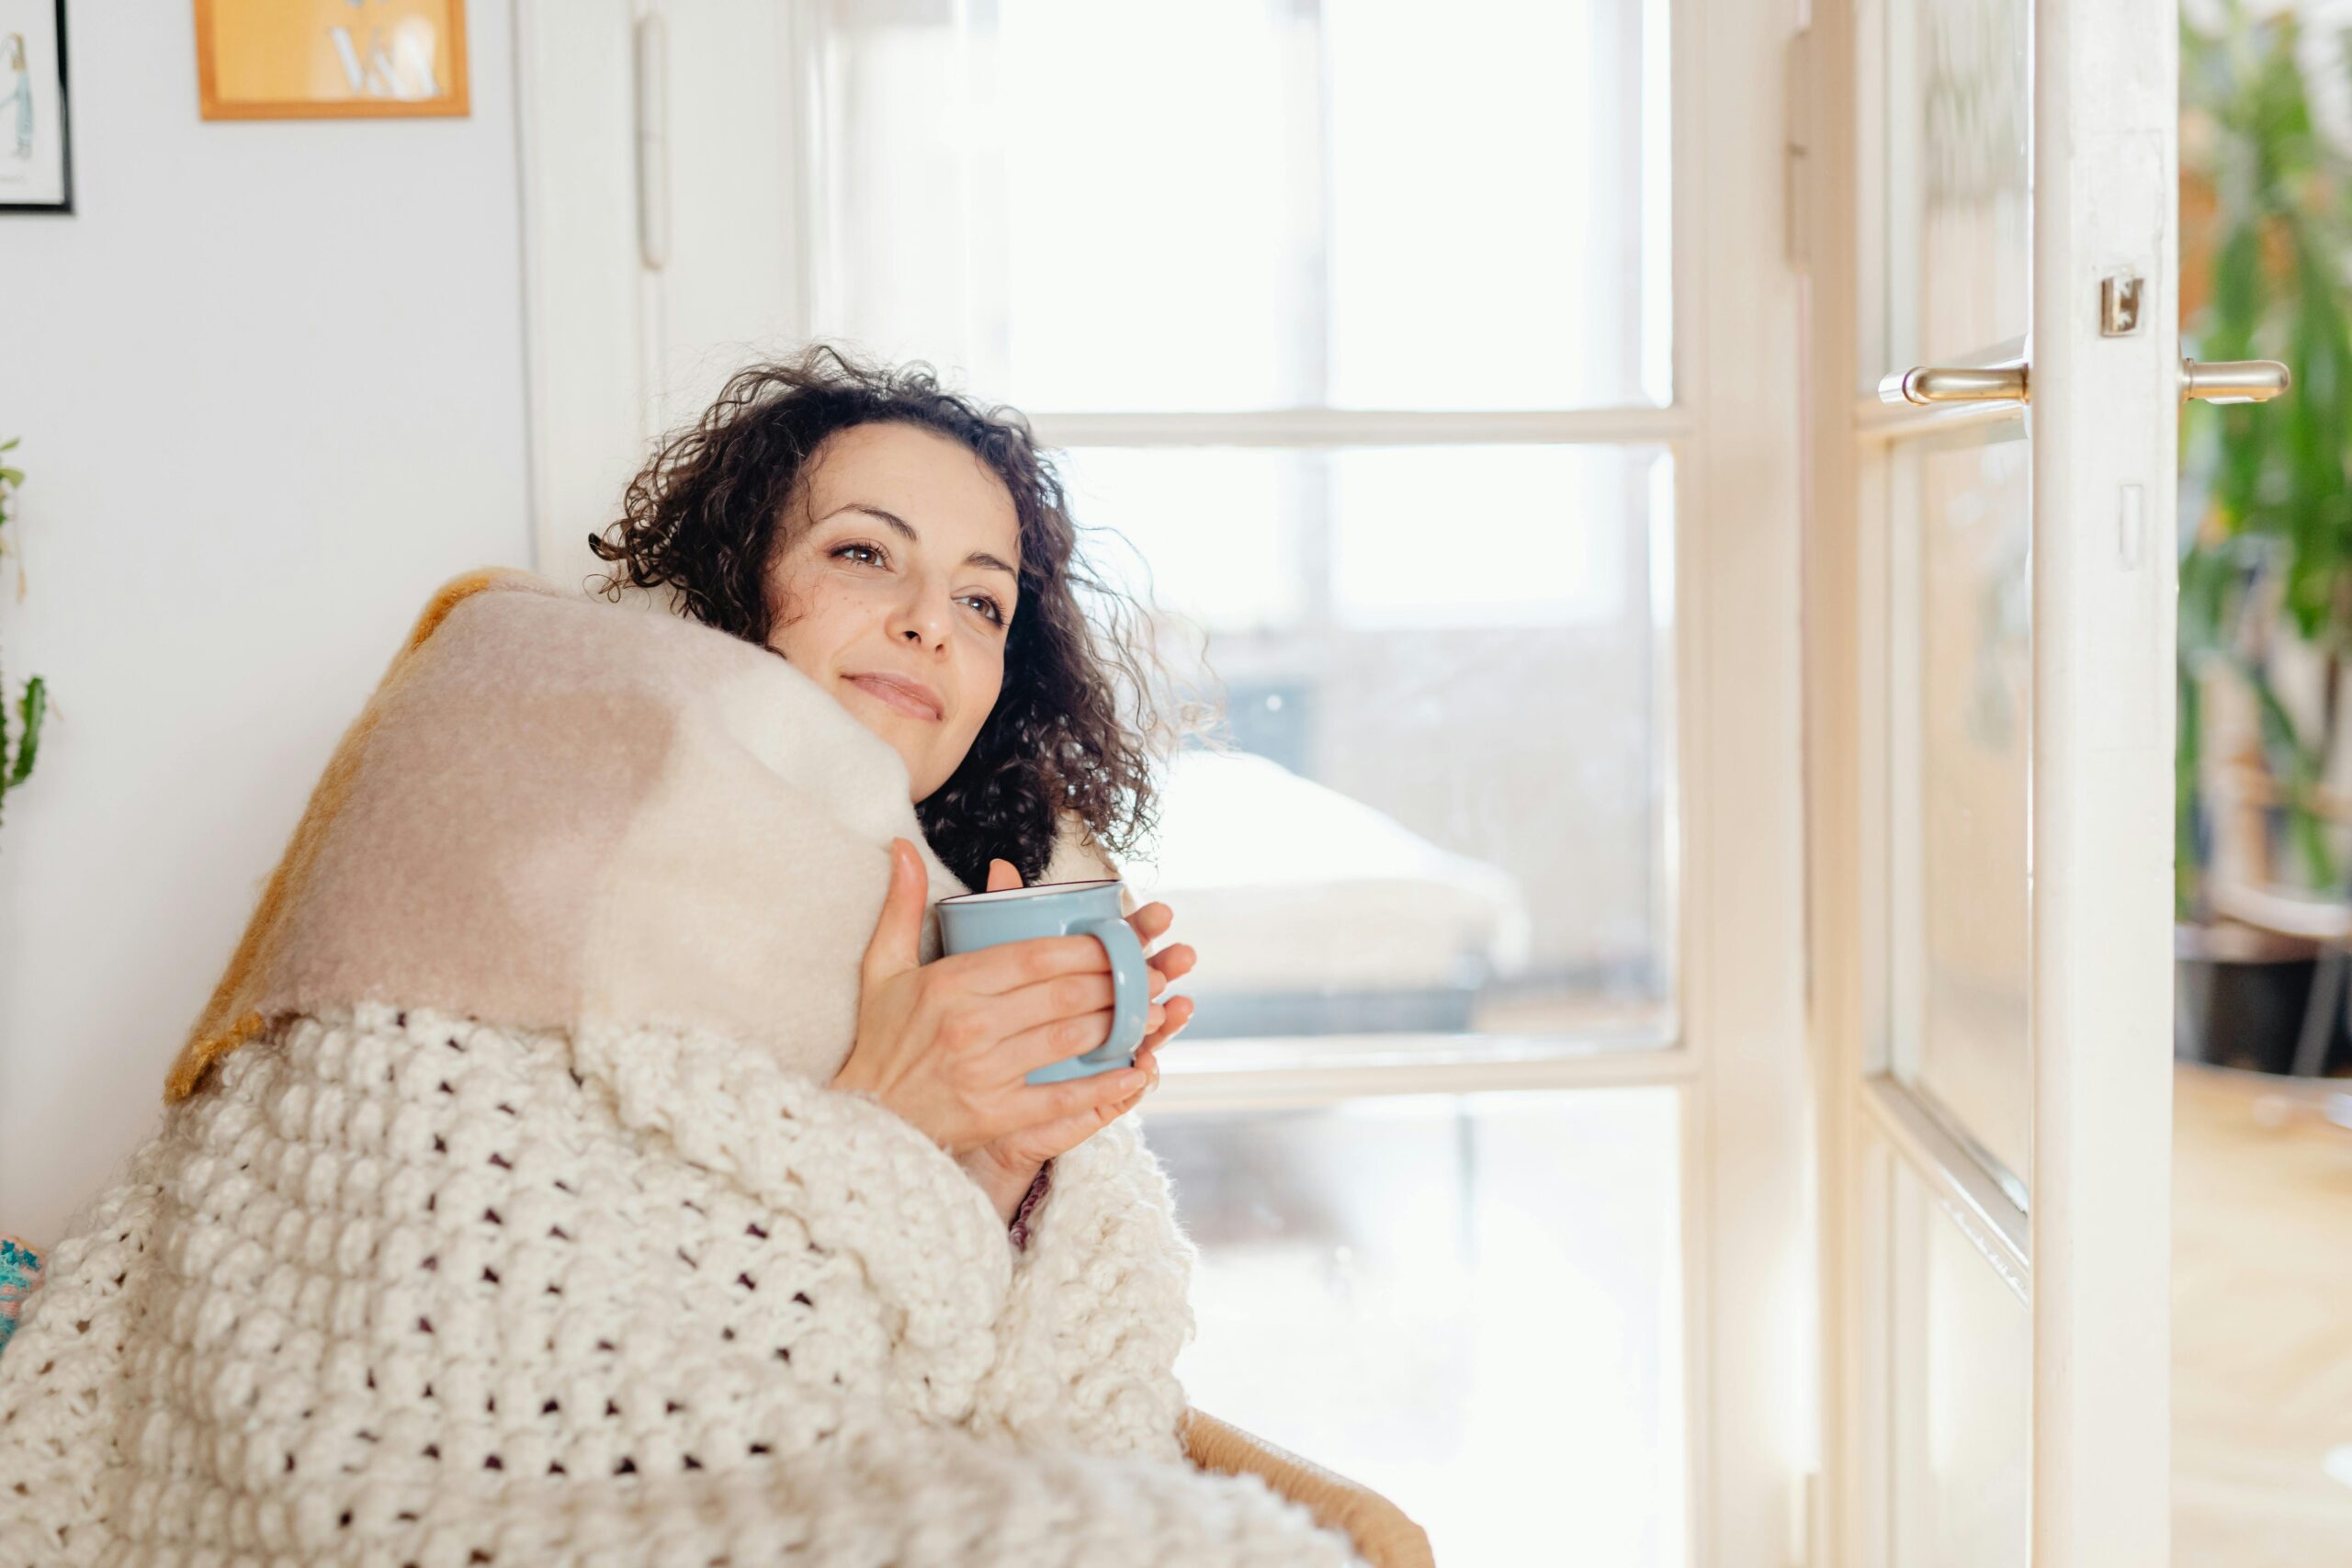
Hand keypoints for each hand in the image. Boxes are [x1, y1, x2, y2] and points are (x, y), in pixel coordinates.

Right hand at [831, 838, 1169, 1163]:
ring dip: (1120, 1024)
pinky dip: (1103, 1086)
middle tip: (1150, 973)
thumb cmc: (882, 1039)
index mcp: (950, 983)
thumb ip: (902, 905)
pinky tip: (1135, 1073)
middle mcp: (969, 1024)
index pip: (1034, 955)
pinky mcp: (994, 1114)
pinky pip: (1060, 1097)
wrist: (865, 1119)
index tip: (1117, 940)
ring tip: (1154, 1012)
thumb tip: (903, 845)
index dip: (1085, 947)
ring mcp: (983, 1072)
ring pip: (1069, 1038)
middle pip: (1062, 993)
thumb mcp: (882, 968)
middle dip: (1116, 981)